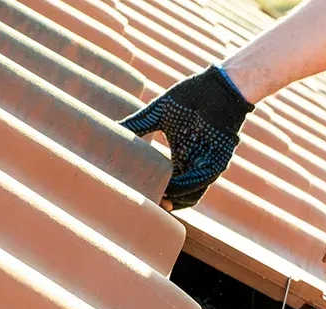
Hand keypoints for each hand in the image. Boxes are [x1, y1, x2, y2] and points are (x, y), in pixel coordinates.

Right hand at [119, 65, 253, 209]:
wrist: (217, 86)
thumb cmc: (190, 96)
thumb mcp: (156, 114)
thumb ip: (135, 125)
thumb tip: (107, 129)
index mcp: (181, 157)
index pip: (167, 184)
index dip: (153, 192)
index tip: (132, 194)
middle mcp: (193, 164)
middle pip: (178, 195)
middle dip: (161, 203)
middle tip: (140, 205)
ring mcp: (207, 164)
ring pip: (191, 194)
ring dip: (172, 200)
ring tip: (153, 202)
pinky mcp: (218, 160)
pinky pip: (201, 180)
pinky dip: (185, 187)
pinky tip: (169, 190)